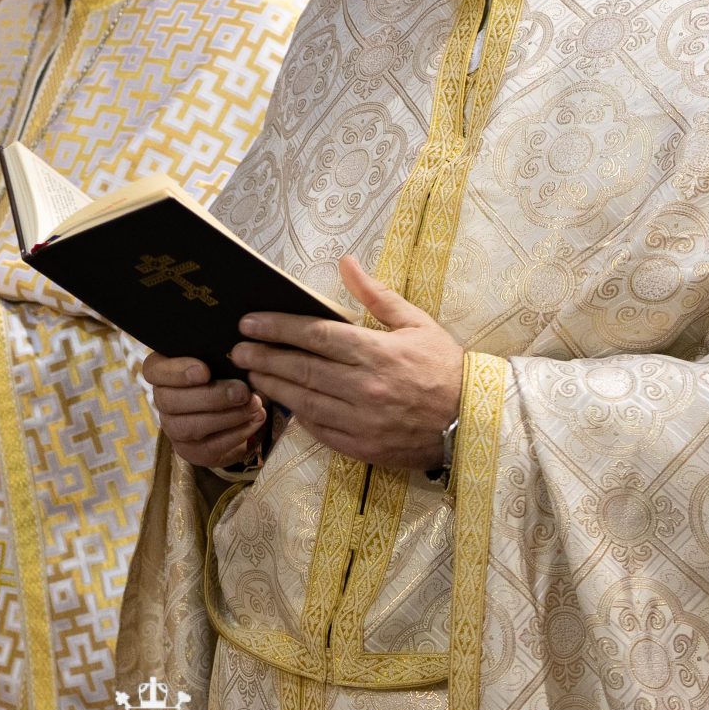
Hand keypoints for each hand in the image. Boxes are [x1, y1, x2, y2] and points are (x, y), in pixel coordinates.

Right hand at [142, 353, 267, 467]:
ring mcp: (173, 428)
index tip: (204, 371)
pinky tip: (256, 420)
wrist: (233, 412)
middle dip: (211, 397)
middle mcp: (162, 401)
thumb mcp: (219, 361)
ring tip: (254, 406)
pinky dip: (237, 433)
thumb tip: (241, 357)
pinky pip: (210, 446)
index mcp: (162, 372)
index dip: (177, 372)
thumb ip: (222, 357)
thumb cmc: (223, 375)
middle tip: (242, 392)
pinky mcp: (191, 450)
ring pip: (189, 426)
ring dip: (226, 417)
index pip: (154, 370)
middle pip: (171, 401)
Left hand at [230, 256, 464, 471]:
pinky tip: (283, 403)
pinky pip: (320, 430)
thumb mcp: (417, 322)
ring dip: (272, 387)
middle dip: (263, 357)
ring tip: (250, 375)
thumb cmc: (444, 367)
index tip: (249, 323)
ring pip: (304, 401)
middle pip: (301, 368)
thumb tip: (346, 262)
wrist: (472, 422)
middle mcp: (365, 386)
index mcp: (378, 352)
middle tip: (236, 350)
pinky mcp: (362, 447)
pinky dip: (298, 416)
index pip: (315, 335)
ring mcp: (362, 421)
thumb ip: (376, 294)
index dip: (278, 327)